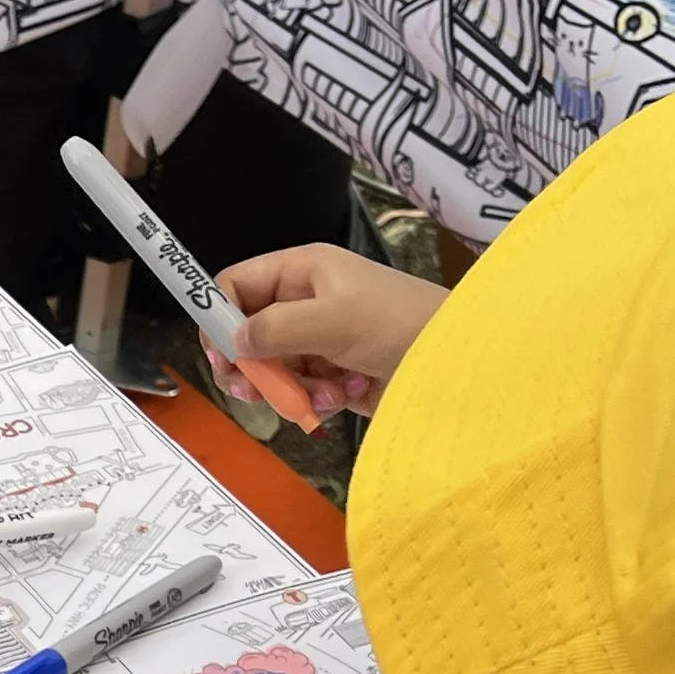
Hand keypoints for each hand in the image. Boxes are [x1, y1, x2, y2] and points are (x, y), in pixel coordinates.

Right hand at [206, 245, 448, 418]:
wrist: (455, 364)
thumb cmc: (400, 324)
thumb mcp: (333, 319)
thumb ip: (275, 328)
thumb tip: (233, 342)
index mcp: (303, 273)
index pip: (237, 285)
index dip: (219, 317)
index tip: (221, 355)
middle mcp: (305, 304)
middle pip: (247, 335)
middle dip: (251, 366)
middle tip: (252, 391)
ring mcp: (318, 342)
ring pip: (271, 371)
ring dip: (289, 388)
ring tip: (322, 394)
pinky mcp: (331, 376)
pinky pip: (299, 392)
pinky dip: (314, 401)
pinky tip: (343, 397)